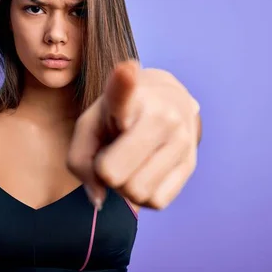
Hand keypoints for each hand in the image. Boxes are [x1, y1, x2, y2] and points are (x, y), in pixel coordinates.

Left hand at [67, 60, 200, 210]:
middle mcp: (161, 113)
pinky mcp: (191, 162)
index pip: (124, 90)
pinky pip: (156, 202)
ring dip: (125, 186)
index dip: (124, 82)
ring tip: (131, 161)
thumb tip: (100, 197)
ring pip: (136, 193)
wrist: (168, 103)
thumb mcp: (89, 126)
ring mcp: (181, 138)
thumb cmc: (117, 117)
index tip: (127, 70)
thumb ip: (80, 159)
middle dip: (105, 172)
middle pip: (112, 174)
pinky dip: (144, 196)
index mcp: (128, 96)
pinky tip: (146, 172)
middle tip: (114, 153)